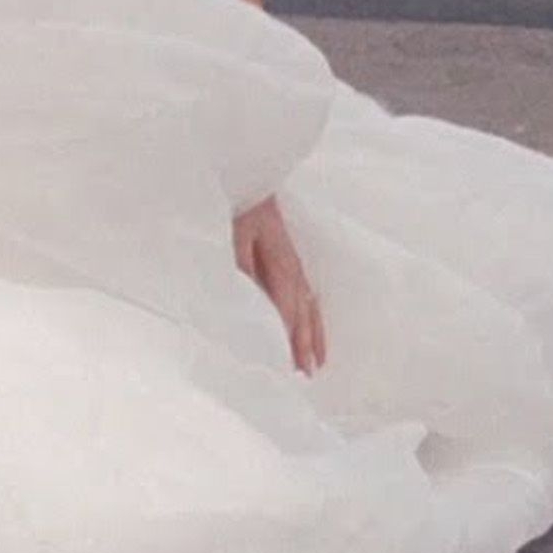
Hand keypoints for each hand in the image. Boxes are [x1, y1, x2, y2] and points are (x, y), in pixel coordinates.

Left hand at [233, 196, 324, 373]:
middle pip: (304, 312)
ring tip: (316, 363)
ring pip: (310, 306)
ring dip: (313, 334)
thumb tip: (250, 298)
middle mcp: (294, 267)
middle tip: (307, 374)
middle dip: (306, 343)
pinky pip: (307, 294)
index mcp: (281, 263)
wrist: (251, 178)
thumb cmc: (241, 206)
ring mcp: (295, 263)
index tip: (295, 364)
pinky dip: (312, 315)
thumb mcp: (235, 234)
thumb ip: (243, 265)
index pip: (289, 309)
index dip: (293, 337)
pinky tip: (312, 328)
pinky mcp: (291, 260)